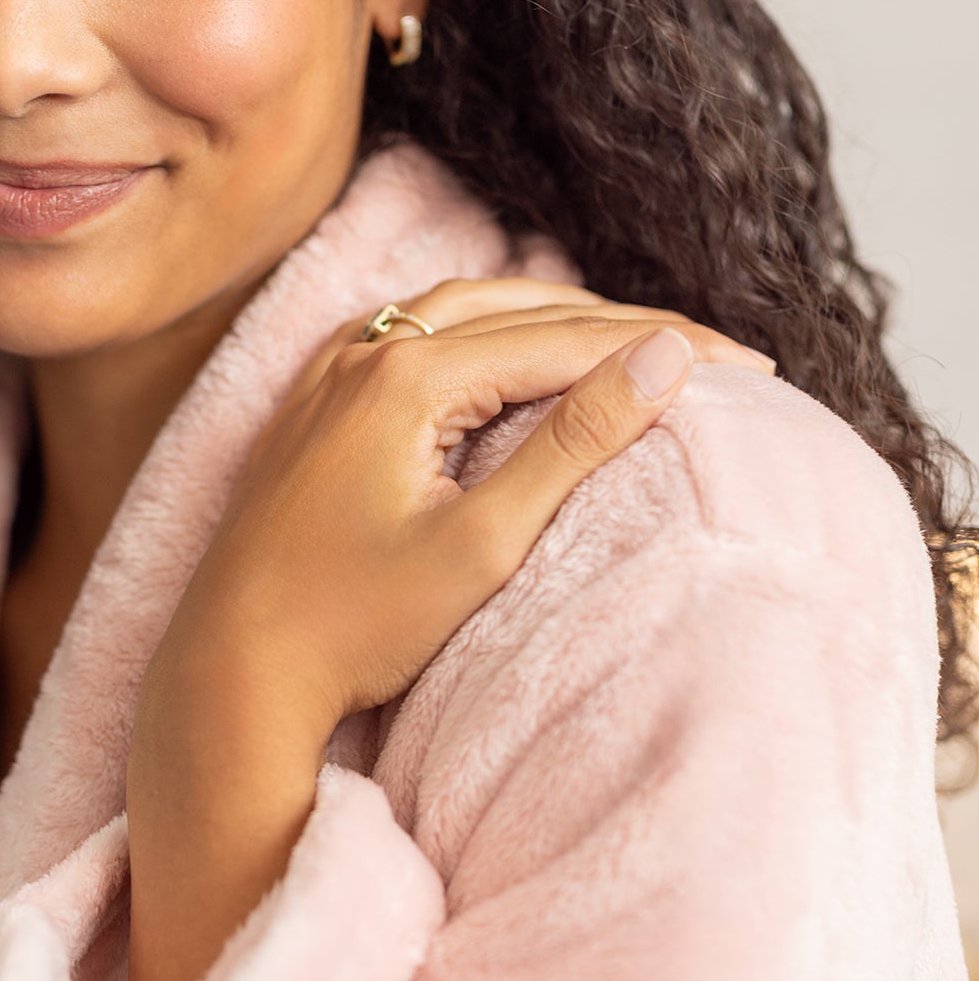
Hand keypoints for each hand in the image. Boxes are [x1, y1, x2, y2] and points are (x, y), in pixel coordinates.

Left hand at [147, 278, 776, 744]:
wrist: (229, 670)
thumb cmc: (351, 625)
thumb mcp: (479, 543)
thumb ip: (573, 445)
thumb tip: (663, 362)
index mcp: (405, 376)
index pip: (565, 340)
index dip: (663, 347)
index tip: (751, 366)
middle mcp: (361, 353)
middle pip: (517, 310)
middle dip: (617, 324)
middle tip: (707, 351)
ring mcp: (327, 373)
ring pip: (459, 311)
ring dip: (546, 320)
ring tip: (624, 342)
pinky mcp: (310, 404)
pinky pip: (406, 333)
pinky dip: (474, 331)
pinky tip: (500, 349)